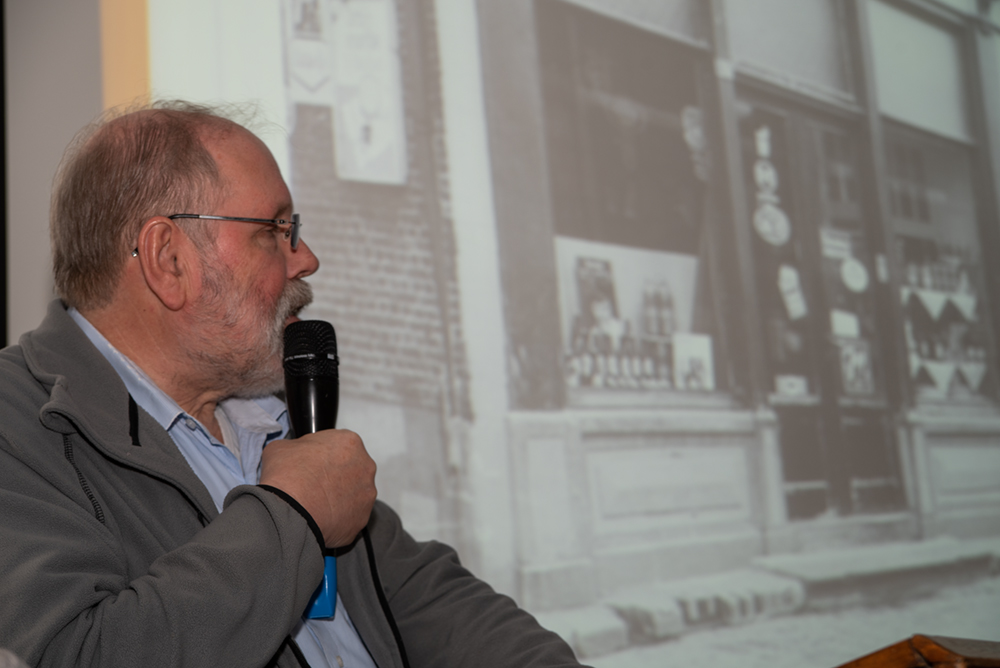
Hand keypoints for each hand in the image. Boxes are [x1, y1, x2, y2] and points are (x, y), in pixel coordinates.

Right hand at [260, 430, 376, 547]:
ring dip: (339, 496)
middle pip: (351, 468)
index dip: (322, 454)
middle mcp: (365, 465)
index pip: (338, 444)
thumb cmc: (287, 477)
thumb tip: (295, 454)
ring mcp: (367, 493)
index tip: (312, 463)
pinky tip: (322, 517)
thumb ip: (295, 447)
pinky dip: (339, 517)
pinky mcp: (363, 517)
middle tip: (314, 484)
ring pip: (353, 493)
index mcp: (349, 442)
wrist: (290, 512)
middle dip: (335, 475)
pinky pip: (351, 516)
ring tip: (316, 503)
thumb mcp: (280, 447)